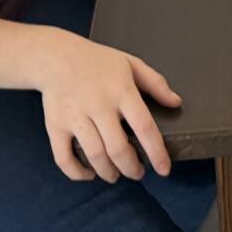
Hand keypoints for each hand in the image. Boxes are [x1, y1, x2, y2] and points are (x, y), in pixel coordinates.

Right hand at [34, 29, 180, 181]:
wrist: (57, 56)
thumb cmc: (98, 61)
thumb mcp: (131, 64)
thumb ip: (155, 83)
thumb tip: (176, 103)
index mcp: (121, 90)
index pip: (144, 126)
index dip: (157, 152)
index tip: (164, 169)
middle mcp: (98, 105)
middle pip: (118, 148)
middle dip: (131, 168)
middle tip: (138, 173)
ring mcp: (75, 116)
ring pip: (94, 156)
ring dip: (108, 173)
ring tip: (116, 175)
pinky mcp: (55, 126)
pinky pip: (64, 158)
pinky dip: (77, 173)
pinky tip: (89, 173)